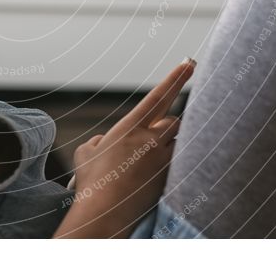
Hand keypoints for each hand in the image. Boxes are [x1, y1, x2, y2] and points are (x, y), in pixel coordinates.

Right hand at [60, 59, 194, 237]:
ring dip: (170, 148)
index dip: (176, 77)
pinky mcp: (169, 179)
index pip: (158, 96)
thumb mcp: (85, 154)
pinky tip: (153, 180)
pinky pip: (179, 165)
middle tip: (155, 140)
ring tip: (149, 163)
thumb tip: (103, 140)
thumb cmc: (91, 183)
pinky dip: (170, 168)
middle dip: (168, 127)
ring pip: (180, 143)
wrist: (103, 213)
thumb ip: (97, 141)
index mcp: (129, 128)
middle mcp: (150, 140)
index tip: (189, 62)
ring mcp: (162, 160)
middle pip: (175, 121)